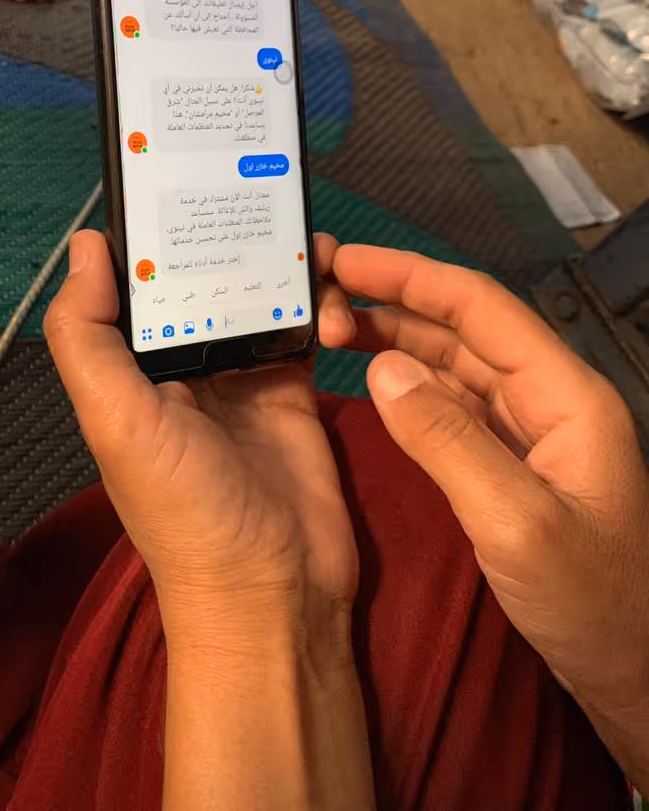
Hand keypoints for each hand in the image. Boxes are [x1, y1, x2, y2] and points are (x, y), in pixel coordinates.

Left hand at [46, 232, 374, 809]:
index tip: (180, 171)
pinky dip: (318, 299)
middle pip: (203, 275)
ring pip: (257, 290)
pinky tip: (330, 289)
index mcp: (132, 365)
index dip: (154, 232)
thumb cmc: (185, 507)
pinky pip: (304, 322)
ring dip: (279, 261)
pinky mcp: (295, 386)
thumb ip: (86, 334)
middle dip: (227, 233)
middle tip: (257, 184)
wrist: (275, 591)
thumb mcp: (115, 420)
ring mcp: (243, 372)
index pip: (138, 281)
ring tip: (305, 237)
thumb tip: (89, 245)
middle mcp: (184, 362)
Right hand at [331, 244, 648, 785]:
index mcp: (566, 394)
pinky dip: (408, 387)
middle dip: (394, 303)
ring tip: (330, 327)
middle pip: (463, 329)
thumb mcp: (516, 523)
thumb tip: (380, 367)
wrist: (634, 677)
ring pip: (455, 364)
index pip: (479, 308)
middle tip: (320, 294)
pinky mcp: (512, 465)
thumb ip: (447, 441)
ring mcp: (531, 433)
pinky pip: (453, 407)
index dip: (409, 276)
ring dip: (396, 341)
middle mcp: (549, 399)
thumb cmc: (591, 602)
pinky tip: (369, 381)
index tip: (344, 261)